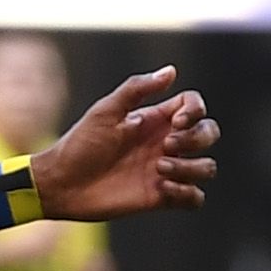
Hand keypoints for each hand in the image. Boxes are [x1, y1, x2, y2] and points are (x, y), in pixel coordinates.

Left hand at [31, 68, 219, 220]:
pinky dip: (187, 194)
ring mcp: (164, 171)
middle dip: (196, 139)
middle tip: (164, 147)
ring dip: (192, 168)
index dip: (195, 111)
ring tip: (159, 170)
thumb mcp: (105, 111)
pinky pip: (195, 198)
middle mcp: (164, 143)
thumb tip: (171, 71)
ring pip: (207, 167)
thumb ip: (137, 89)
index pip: (194, 106)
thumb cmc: (80, 144)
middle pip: (209, 133)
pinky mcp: (160, 198)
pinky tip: (161, 190)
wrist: (61, 184)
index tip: (177, 121)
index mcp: (155, 119)